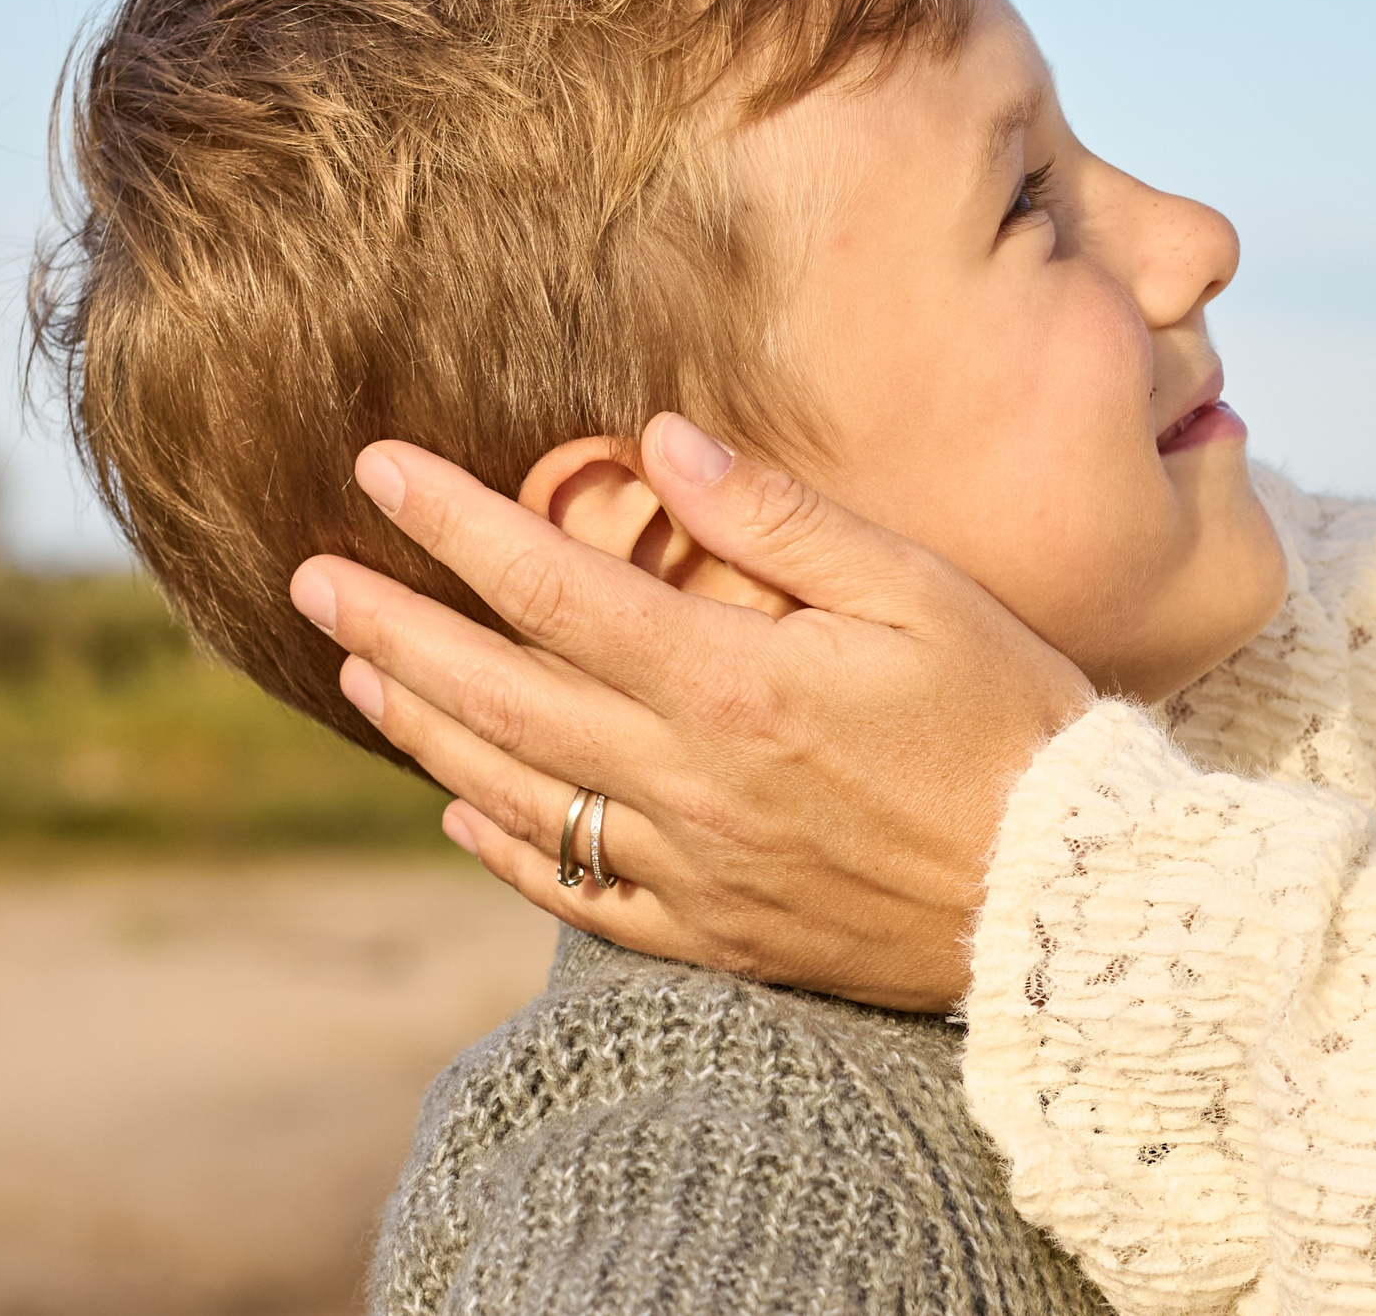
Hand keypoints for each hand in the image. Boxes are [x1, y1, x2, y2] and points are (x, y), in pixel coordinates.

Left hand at [287, 414, 1094, 1011]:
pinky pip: (577, 897)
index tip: (377, 467)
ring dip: (426, 727)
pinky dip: (504, 848)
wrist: (1066, 903)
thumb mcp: (917, 594)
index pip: (551, 585)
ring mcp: (692, 868)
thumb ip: (779, 520)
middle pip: (499, 692)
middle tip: (309, 580)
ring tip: (358, 675)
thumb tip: (661, 440)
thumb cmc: (1012, 722)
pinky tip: (461, 809)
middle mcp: (687, 780)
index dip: (452, 522)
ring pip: (516, 792)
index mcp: (731, 681)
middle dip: (392, 628)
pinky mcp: (717, 934)